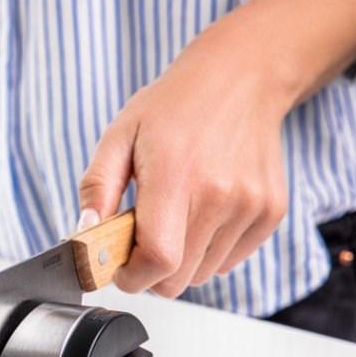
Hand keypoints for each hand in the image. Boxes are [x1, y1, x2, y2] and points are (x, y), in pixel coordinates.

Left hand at [77, 35, 289, 297]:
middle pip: (178, 279)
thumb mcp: (119, 136)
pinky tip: (201, 214)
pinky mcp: (271, 212)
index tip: (119, 269)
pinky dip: (209, 251)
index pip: (158, 259)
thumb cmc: (174, 106)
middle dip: (150, 273)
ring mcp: (250, 205)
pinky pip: (230, 261)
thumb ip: (97, 187)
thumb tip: (84, 233)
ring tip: (174, 217)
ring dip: (181, 261)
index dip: (133, 276)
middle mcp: (220, 195)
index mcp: (176, 176)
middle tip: (141, 240)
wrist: (241, 78)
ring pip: (203, 274)